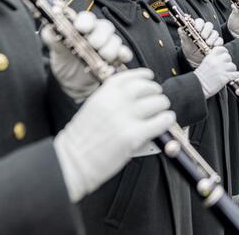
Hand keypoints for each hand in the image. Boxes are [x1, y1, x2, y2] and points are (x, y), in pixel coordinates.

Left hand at [42, 9, 132, 101]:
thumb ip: (51, 36)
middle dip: (100, 35)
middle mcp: (97, 33)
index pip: (87, 18)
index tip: (81, 28)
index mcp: (82, 26)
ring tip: (102, 56)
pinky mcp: (116, 59)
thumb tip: (50, 27)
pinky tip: (120, 57)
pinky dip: (124, 54)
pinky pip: (125, 53)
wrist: (71, 81)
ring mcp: (108, 46)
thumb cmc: (65, 59)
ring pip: (115, 40)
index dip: (86, 21)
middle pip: (105, 27)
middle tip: (93, 44)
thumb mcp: (55, 49)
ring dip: (110, 48)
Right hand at [54, 68, 174, 201]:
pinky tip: (166, 122)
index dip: (145, 76)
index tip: (150, 78)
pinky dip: (167, 121)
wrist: (71, 162)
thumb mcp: (93, 108)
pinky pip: (161, 122)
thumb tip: (136, 97)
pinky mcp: (134, 135)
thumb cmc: (80, 140)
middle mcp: (116, 101)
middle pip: (149, 88)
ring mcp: (126, 117)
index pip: (132, 76)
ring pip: (158, 103)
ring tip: (162, 113)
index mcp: (105, 93)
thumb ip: (112, 99)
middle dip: (156, 94)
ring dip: (163, 107)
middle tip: (158, 101)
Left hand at [179, 17, 221, 66]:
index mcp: (197, 27)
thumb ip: (183, 34)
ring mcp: (211, 36)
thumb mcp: (184, 42)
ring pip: (215, 33)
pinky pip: (219, 40)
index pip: (200, 21)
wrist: (193, 59)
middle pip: (209, 25)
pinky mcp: (216, 43)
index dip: (199, 24)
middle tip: (203, 36)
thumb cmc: (189, 48)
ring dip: (212, 38)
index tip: (197, 29)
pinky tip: (213, 47)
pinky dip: (217, 43)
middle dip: (206, 30)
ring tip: (208, 43)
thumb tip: (180, 28)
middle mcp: (205, 30)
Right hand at [194, 46, 238, 97]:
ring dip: (232, 70)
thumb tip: (220, 58)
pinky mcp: (225, 77)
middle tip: (225, 67)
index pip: (222, 49)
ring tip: (228, 73)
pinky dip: (235, 76)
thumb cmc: (199, 78)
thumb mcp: (204, 64)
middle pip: (228, 57)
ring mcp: (221, 69)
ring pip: (233, 66)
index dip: (224, 52)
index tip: (224, 56)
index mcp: (210, 57)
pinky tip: (232, 77)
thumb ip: (212, 59)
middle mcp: (216, 62)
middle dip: (228, 62)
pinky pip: (236, 74)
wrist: (198, 87)